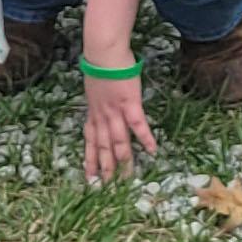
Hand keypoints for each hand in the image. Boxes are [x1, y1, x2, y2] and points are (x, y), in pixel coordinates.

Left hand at [82, 65, 156, 185]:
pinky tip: (152, 151)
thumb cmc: (100, 63)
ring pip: (118, 142)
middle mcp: (102, 117)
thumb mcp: (94, 86)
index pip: (90, 141)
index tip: (89, 176)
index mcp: (94, 112)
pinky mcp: (130, 104)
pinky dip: (145, 139)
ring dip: (122, 161)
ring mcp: (115, 112)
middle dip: (105, 168)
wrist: (104, 52)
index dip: (89, 159)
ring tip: (126, 179)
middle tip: (105, 189)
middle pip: (103, 147)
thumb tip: (99, 104)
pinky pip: (138, 125)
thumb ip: (98, 99)